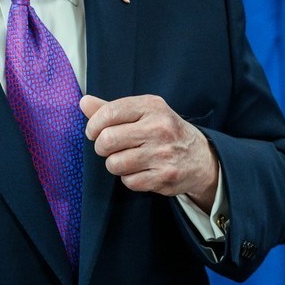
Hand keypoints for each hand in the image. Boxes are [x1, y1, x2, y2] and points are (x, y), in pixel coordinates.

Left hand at [80, 94, 219, 209]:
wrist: (201, 157)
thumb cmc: (166, 132)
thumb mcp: (145, 113)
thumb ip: (113, 109)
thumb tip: (83, 103)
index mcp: (153, 107)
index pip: (109, 113)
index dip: (94, 125)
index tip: (94, 132)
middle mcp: (160, 128)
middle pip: (108, 140)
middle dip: (102, 147)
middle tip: (110, 148)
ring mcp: (163, 153)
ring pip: (115, 163)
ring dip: (116, 164)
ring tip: (128, 159)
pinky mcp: (165, 176)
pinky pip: (129, 181)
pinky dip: (130, 178)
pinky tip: (141, 170)